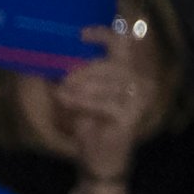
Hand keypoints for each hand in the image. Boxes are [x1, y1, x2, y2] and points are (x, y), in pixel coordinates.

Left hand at [58, 23, 164, 182]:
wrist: (100, 159)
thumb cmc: (91, 124)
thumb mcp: (81, 94)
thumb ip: (75, 74)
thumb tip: (52, 54)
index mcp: (131, 73)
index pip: (123, 44)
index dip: (104, 34)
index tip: (81, 34)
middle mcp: (141, 83)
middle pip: (111, 64)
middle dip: (84, 69)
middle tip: (63, 78)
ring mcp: (139, 100)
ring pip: (106, 83)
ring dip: (79, 87)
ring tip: (60, 92)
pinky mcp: (131, 116)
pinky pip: (103, 103)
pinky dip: (82, 101)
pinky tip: (65, 100)